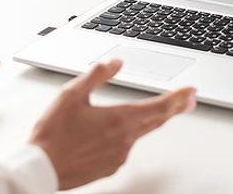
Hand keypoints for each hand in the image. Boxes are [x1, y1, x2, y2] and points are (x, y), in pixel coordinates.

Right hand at [30, 60, 195, 189]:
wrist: (41, 168)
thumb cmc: (53, 133)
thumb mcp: (72, 94)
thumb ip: (97, 75)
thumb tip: (116, 64)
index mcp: (118, 119)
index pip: (158, 107)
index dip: (178, 98)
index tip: (192, 91)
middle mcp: (124, 140)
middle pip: (156, 121)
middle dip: (174, 108)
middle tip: (188, 100)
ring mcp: (119, 156)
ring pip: (139, 134)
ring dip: (144, 121)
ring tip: (140, 111)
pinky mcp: (110, 167)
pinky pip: (124, 147)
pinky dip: (125, 136)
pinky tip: (108, 132)